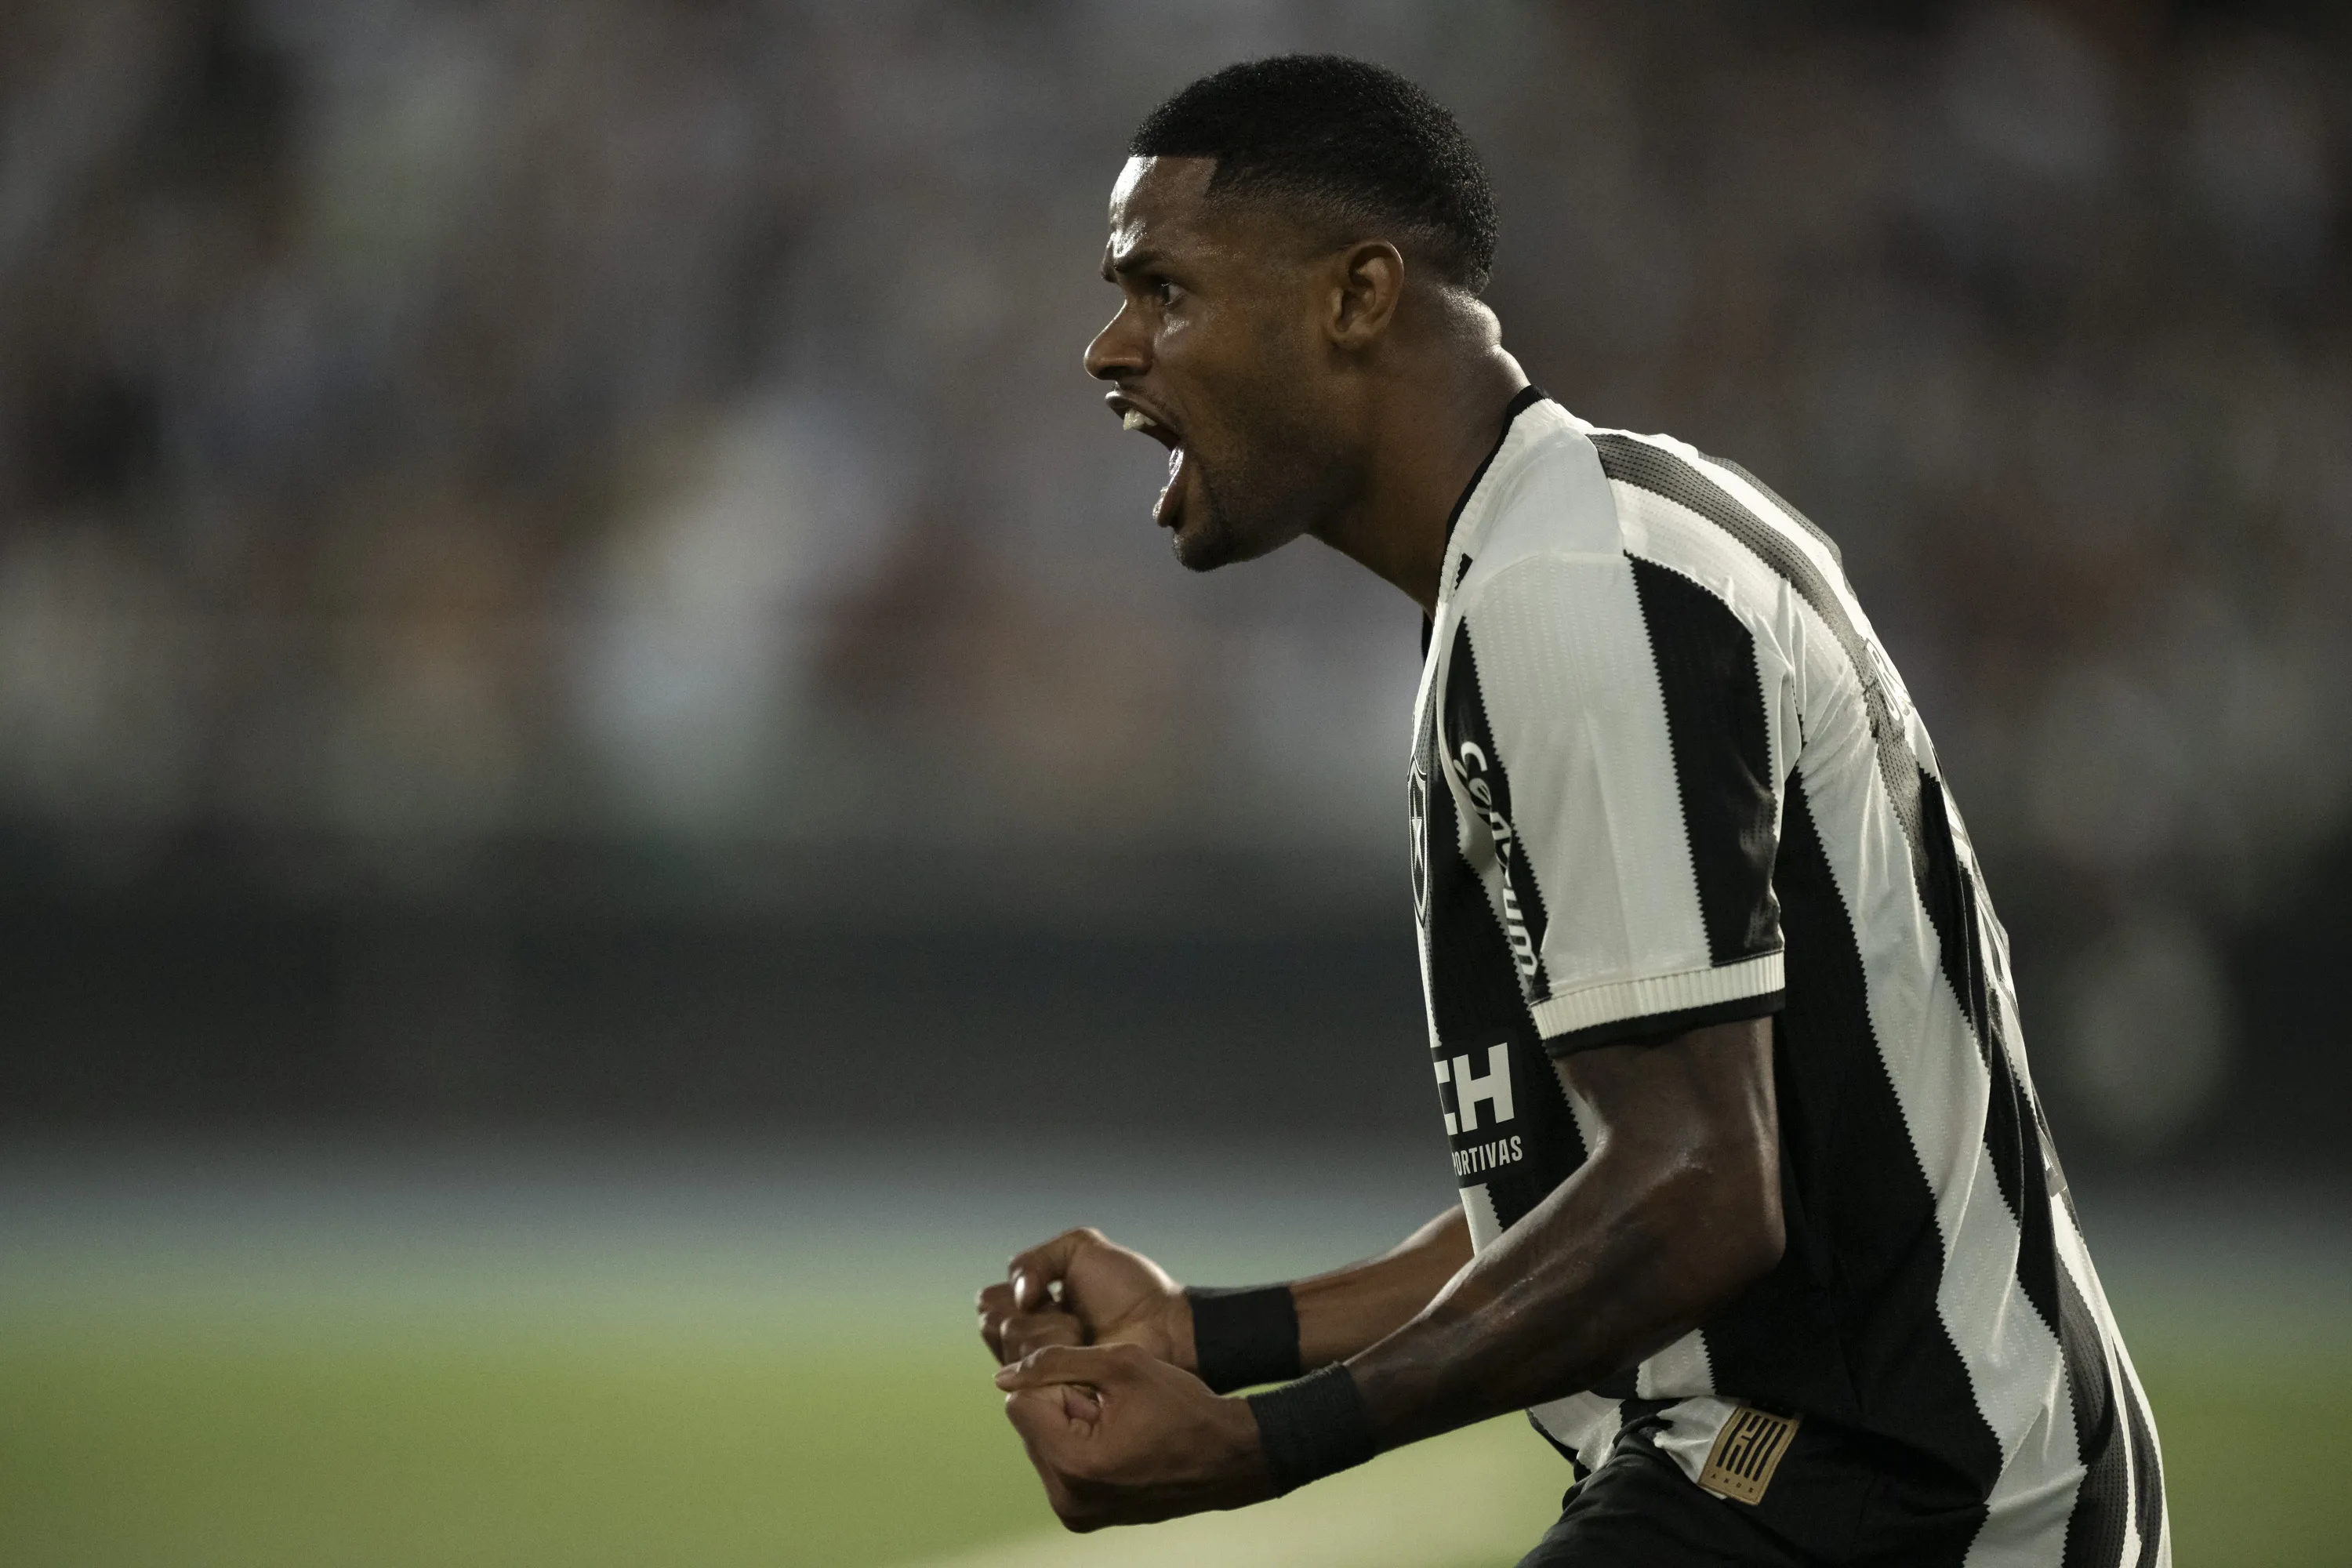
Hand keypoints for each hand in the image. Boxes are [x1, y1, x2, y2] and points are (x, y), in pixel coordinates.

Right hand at [976, 1227, 1193, 1369]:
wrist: (1162, 1325)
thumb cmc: (1128, 1289)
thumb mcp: (1080, 1249)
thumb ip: (1035, 1259)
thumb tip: (1019, 1297)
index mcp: (1031, 1306)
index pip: (988, 1302)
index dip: (1014, 1294)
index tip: (1047, 1292)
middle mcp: (1030, 1338)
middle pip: (992, 1323)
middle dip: (1031, 1314)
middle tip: (1070, 1315)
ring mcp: (1041, 1368)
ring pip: (1010, 1343)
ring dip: (1048, 1330)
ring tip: (1082, 1333)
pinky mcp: (1054, 1390)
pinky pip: (1028, 1368)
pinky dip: (1054, 1350)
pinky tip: (1081, 1348)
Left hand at [996, 1343, 1270, 1529]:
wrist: (1229, 1457)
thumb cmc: (1181, 1405)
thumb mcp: (1121, 1364)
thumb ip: (1056, 1363)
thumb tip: (1002, 1375)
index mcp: (1074, 1462)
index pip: (1020, 1405)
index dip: (1055, 1383)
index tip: (1097, 1387)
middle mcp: (1067, 1497)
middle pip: (1029, 1427)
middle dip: (1061, 1406)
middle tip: (1112, 1407)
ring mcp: (1075, 1513)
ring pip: (1042, 1444)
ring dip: (1070, 1425)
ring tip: (1118, 1424)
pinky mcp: (1083, 1518)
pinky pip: (1059, 1467)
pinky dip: (1079, 1446)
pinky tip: (1118, 1442)